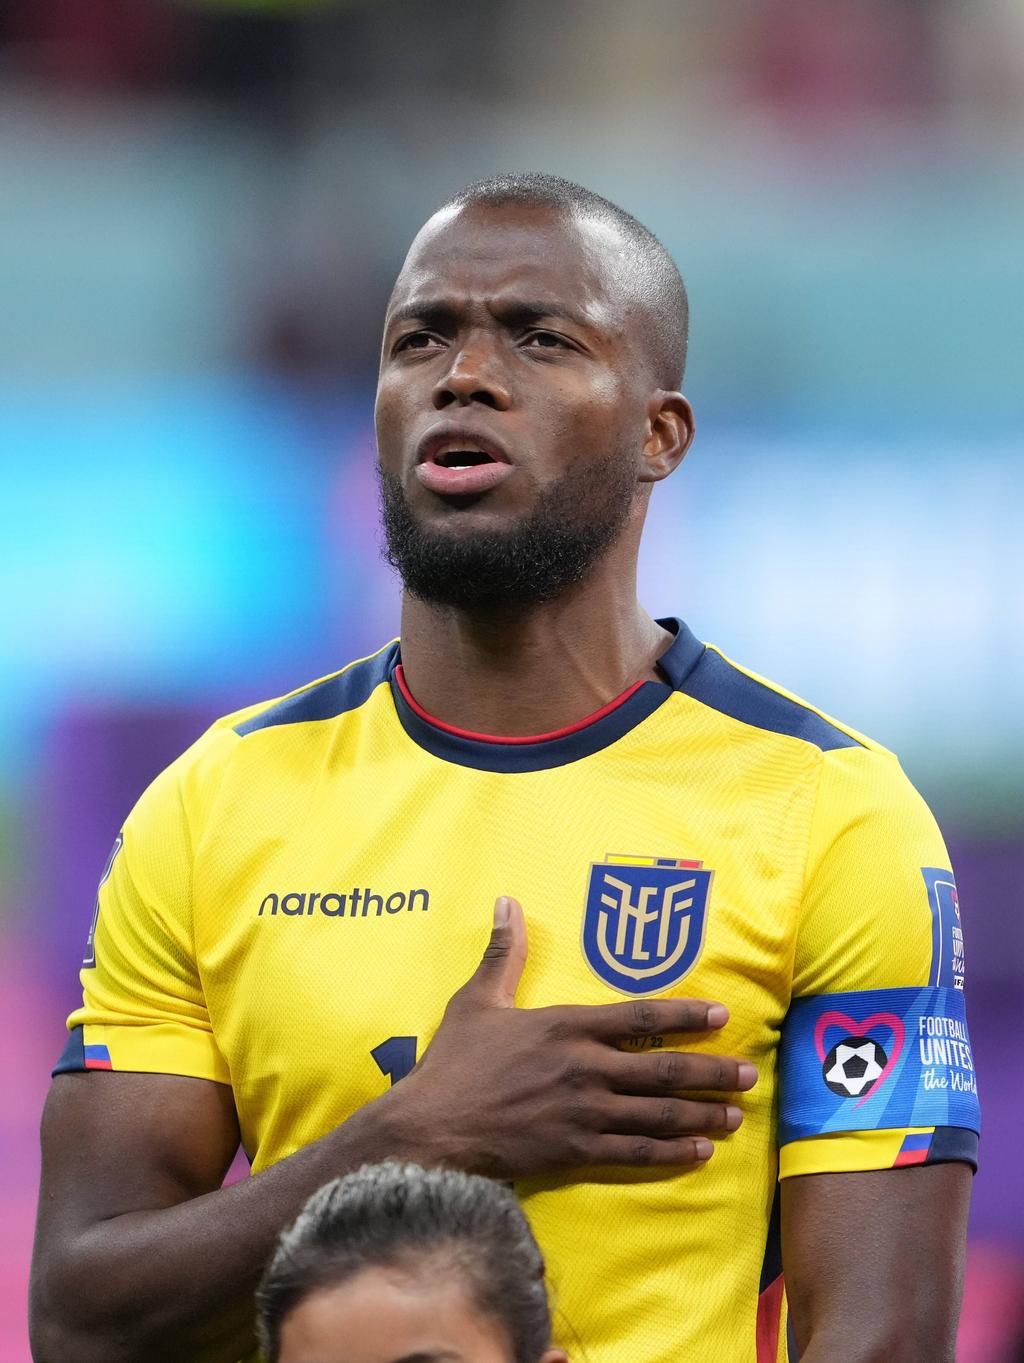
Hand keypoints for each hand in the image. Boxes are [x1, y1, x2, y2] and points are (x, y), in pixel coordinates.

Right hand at [388, 895, 756, 1179]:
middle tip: (747, 1074)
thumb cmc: (453, 1063)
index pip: (639, 1018)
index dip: (683, 1016)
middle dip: (710, 1071)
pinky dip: (671, 1153)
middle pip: (662, 1070)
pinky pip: (634, 1153)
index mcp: (565, 1027)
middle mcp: (584, 1068)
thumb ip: (503, 954)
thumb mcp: (477, 1000)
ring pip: (657, 1114)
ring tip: (734, 1115)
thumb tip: (507, 901)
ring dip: (700, 1114)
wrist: (430, 1129)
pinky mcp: (575, 1151)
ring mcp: (583, 1113)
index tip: (720, 1016)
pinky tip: (698, 1152)